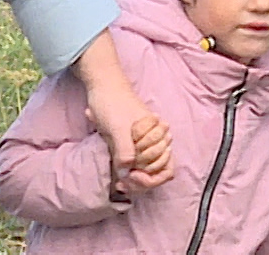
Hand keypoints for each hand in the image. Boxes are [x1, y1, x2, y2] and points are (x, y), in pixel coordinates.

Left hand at [72, 34, 173, 193]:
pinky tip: (118, 173)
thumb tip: (127, 174)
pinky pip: (136, 165)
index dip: (150, 180)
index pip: (166, 170)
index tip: (131, 178)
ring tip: (119, 180)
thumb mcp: (117, 128)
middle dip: (140, 181)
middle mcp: (155, 141)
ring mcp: (143, 142)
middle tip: (121, 183)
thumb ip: (124, 150)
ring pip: (147, 171)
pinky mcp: (132, 143)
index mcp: (158, 136)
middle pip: (156, 173)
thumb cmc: (112, 103)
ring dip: (134, 178)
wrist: (102, 85)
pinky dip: (129, 172)